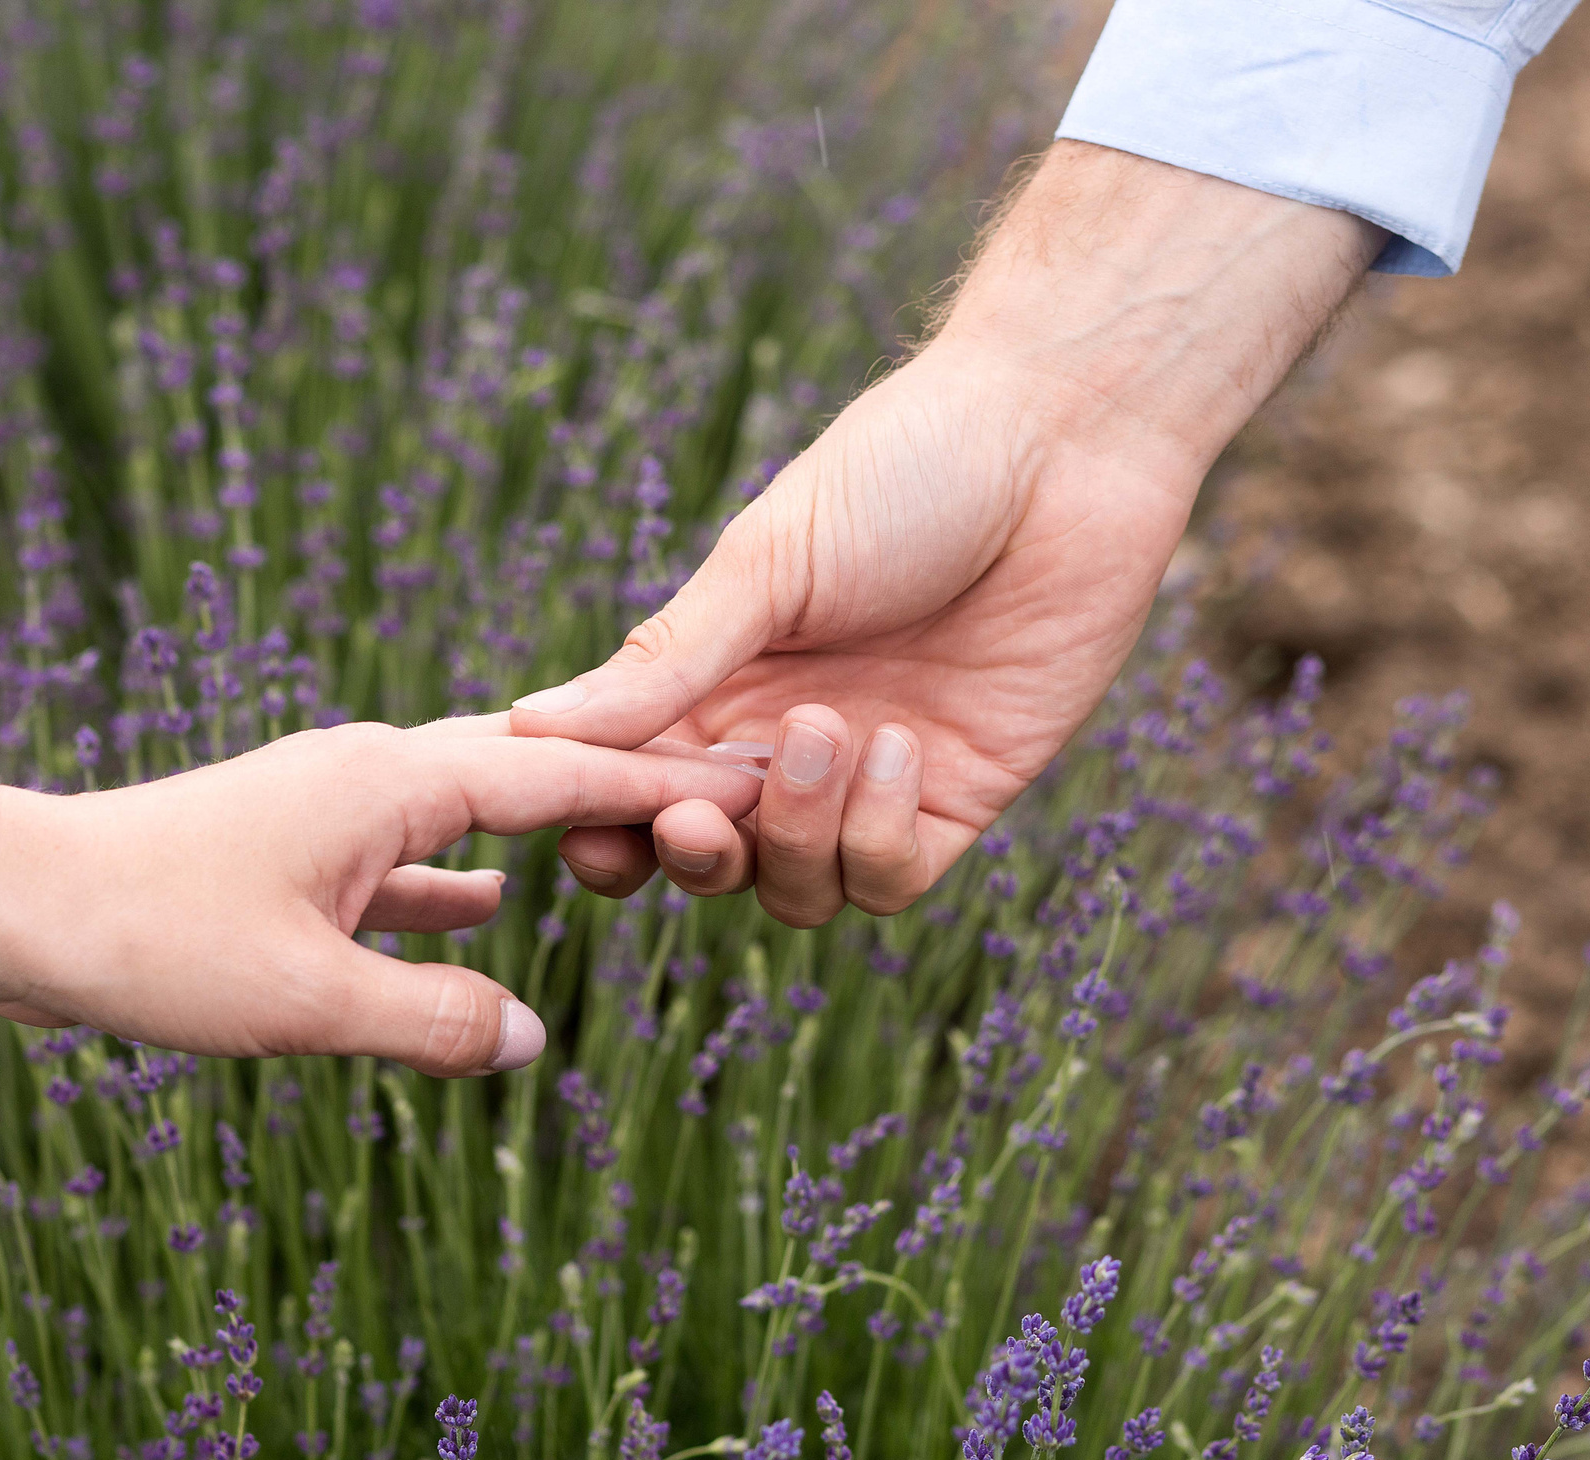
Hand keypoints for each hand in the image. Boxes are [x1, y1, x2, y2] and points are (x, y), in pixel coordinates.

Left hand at [0, 718, 764, 1075]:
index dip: (661, 785)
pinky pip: (403, 863)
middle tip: (721, 800)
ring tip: (636, 849)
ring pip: (465, 818)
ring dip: (545, 837)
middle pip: (526, 777)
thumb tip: (532, 1037)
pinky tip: (493, 907)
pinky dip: (456, 884)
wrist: (10, 904)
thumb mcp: (307, 1001)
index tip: (758, 777)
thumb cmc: (150, 940)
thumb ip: (431, 1021)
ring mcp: (326, 812)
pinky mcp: (287, 854)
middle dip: (620, 797)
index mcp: (391, 783)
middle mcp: (369, 777)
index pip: (560, 777)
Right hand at [510, 143, 1380, 924]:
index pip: (634, 792)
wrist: (1064, 438)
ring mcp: (871, 780)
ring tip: (821, 729)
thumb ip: (662, 661)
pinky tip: (899, 748)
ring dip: (792, 836)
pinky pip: (891, 879)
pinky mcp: (959, 797)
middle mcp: (784, 745)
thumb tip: (526, 726)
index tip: (583, 827)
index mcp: (718, 683)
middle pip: (709, 865)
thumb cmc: (906, 468)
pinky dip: (877, 835)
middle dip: (690, 858)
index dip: (601, 828)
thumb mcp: (766, 562)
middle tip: (694, 814)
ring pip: (797, 890)